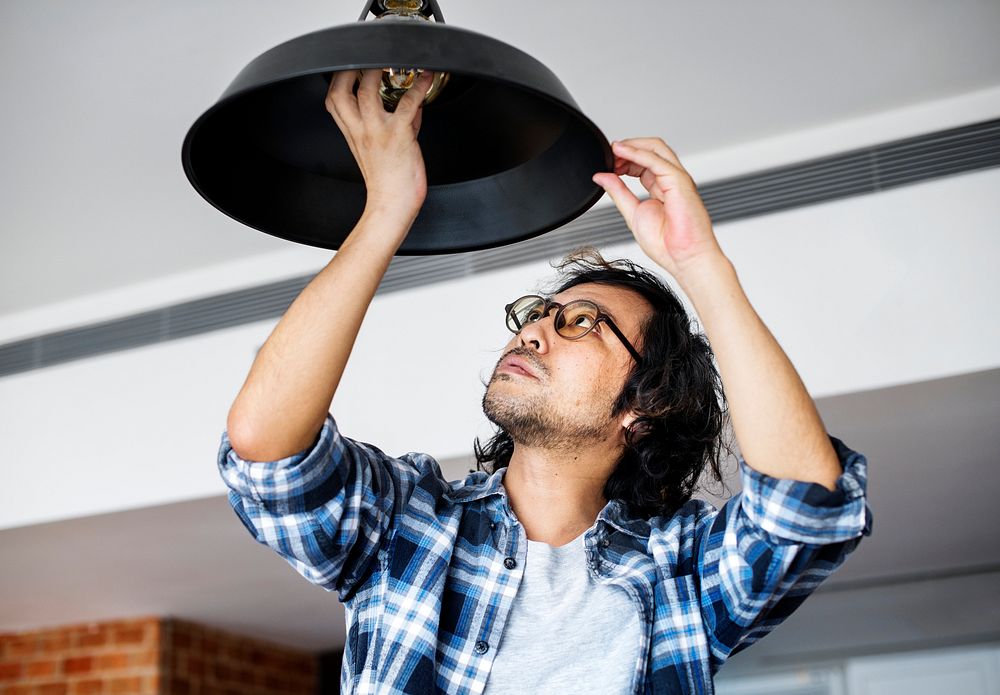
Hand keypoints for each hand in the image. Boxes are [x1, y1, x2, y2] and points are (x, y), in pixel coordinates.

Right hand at [325, 69, 433, 222]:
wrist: (392, 204)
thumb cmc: (387, 181)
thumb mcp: (382, 149)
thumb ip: (396, 121)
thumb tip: (411, 103)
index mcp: (353, 132)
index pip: (333, 99)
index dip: (338, 78)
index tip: (349, 65)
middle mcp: (361, 129)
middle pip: (341, 91)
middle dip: (350, 68)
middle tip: (366, 57)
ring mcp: (378, 131)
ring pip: (368, 92)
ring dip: (378, 70)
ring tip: (392, 60)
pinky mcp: (399, 135)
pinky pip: (408, 105)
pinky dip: (419, 87)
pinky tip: (426, 77)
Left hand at [592, 138, 723, 280]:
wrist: (685, 259)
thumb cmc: (667, 245)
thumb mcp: (632, 213)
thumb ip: (618, 193)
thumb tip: (602, 177)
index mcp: (661, 187)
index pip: (644, 162)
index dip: (625, 158)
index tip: (609, 164)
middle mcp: (671, 180)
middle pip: (651, 149)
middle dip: (628, 148)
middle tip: (609, 156)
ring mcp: (677, 179)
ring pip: (656, 148)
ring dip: (632, 146)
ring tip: (613, 151)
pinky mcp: (679, 181)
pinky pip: (656, 160)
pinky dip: (637, 153)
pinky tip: (621, 152)